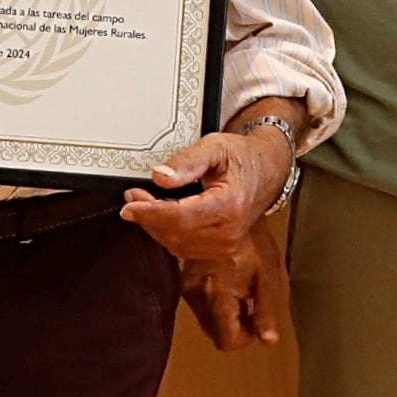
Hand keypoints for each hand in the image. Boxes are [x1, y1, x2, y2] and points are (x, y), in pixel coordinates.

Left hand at [123, 122, 290, 263]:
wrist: (266, 171)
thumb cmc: (241, 158)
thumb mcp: (215, 146)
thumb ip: (187, 161)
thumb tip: (159, 176)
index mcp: (231, 204)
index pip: (180, 217)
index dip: (150, 213)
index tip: (130, 203)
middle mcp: (231, 231)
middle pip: (176, 234)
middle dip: (147, 218)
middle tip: (132, 198)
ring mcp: (228, 245)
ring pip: (177, 245)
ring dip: (155, 227)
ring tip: (143, 204)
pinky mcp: (221, 250)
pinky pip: (184, 248)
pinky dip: (167, 233)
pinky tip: (161, 216)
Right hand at [178, 235, 283, 348]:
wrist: (228, 211)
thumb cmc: (253, 241)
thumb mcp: (268, 275)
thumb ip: (266, 310)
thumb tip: (269, 340)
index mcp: (218, 294)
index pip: (227, 341)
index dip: (246, 336)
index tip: (255, 316)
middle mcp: (196, 294)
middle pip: (215, 335)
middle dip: (235, 326)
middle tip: (250, 300)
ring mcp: (186, 289)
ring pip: (207, 323)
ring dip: (224, 315)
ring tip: (238, 287)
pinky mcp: (182, 283)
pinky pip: (200, 308)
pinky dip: (214, 304)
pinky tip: (226, 283)